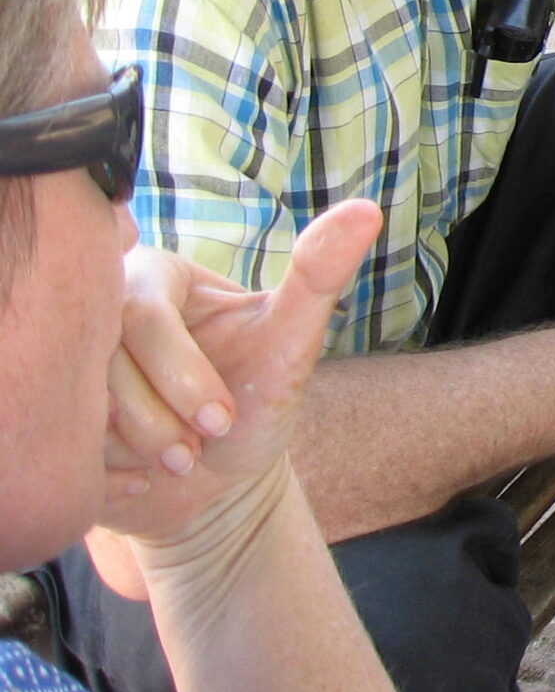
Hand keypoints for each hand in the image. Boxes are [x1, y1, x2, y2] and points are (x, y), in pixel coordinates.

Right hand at [92, 201, 385, 547]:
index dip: (180, 373)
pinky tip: (143, 479)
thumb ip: (318, 276)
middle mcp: (97, 312)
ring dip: (138, 449)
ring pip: (77, 405)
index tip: (221, 417)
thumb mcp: (290, 342)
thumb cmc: (255, 400)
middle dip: (161, 418)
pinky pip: (61, 447)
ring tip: (182, 457)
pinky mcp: (52, 415)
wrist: (218, 480)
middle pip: (103, 360)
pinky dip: (109, 478)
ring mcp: (67, 365)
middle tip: (206, 442)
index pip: (142, 313)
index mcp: (151, 275)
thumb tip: (366, 211)